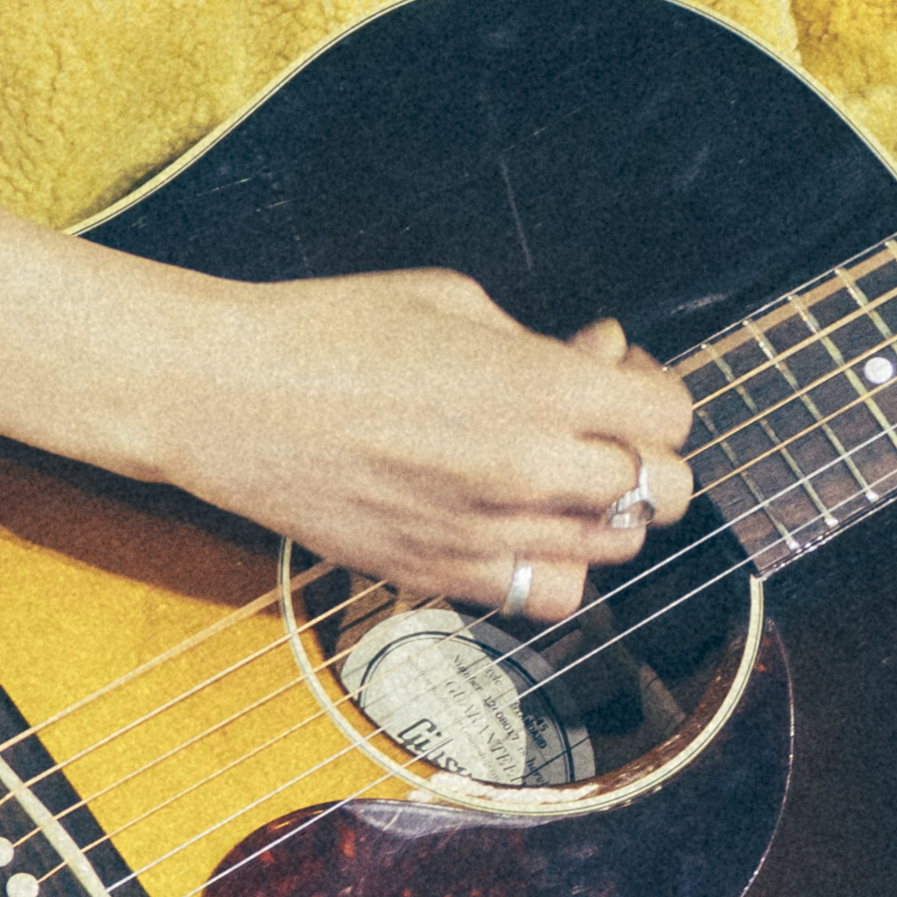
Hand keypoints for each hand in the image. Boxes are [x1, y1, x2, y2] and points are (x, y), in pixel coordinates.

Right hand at [107, 259, 700, 614]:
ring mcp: (487, 535)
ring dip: (603, 511)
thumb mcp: (453, 301)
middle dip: (643, 453)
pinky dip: (550, 565)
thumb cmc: (329, 329)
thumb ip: (543, 343)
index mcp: (540, 387)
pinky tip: (516, 527)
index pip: (671, 416)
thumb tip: (602, 362)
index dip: (654, 390)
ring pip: (614, 551)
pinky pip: (544, 595)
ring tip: (556, 476)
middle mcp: (530, 470)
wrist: (225, 396)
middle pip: (664, 492)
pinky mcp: (441, 578)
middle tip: (598, 426)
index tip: (621, 375)